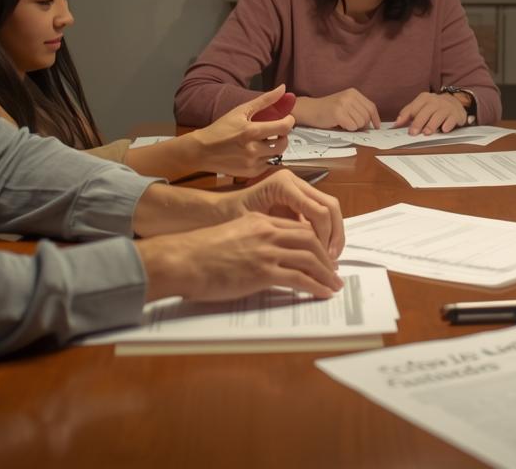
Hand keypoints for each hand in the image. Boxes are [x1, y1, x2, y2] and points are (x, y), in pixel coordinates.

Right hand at [136, 213, 342, 301]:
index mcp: (260, 222)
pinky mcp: (263, 272)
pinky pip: (300, 278)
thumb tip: (265, 257)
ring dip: (326, 274)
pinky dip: (316, 286)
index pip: (298, 228)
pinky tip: (322, 293)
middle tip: (333, 271)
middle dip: (327, 257)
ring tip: (334, 285)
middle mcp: (267, 233)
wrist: (181, 260)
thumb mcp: (231, 236)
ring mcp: (266, 252)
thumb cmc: (198, 253)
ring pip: (310, 259)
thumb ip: (252, 240)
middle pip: (310, 240)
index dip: (316, 242)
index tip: (322, 255)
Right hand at [186, 87, 294, 173]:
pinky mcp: (250, 173)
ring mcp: (252, 163)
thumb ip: (264, 100)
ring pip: (277, 155)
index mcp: (252, 131)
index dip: (289, 121)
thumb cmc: (220, 128)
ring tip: (266, 141)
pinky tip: (257, 152)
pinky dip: (267, 158)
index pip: (284, 127)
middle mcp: (253, 149)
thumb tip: (283, 88)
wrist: (201, 151)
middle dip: (283, 136)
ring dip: (275, 147)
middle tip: (276, 131)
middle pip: (284, 144)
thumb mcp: (240, 110)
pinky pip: (268, 165)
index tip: (287, 119)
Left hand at [230, 168, 344, 258]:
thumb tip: (309, 255)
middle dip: (335, 235)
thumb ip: (282, 236)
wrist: (215, 213)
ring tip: (329, 258)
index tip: (322, 259)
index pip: (318, 211)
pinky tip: (321, 251)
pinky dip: (325, 233)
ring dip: (333, 234)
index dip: (325, 237)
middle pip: (330, 206)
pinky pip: (320, 214)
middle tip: (331, 259)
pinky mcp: (299, 198)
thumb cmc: (228, 221)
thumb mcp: (253, 229)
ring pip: (330, 209)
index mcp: (283, 184)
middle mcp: (294, 182)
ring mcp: (298, 188)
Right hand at [293, 88, 381, 130]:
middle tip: (351, 124)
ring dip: (353, 127)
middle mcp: (350, 96)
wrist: (309, 109)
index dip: (375, 118)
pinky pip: (352, 126)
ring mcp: (343, 104)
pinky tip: (340, 124)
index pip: (371, 107)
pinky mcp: (338, 113)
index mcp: (353, 92)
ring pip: (360, 123)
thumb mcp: (346, 104)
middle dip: (361, 125)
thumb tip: (373, 124)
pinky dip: (347, 129)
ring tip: (344, 123)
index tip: (376, 127)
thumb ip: (358, 110)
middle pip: (366, 116)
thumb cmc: (328, 110)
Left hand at [394, 91, 467, 134]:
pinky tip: (444, 129)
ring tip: (426, 133)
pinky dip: (447, 124)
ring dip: (432, 125)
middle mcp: (435, 101)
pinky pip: (451, 119)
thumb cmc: (434, 108)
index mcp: (424, 98)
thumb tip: (396, 124)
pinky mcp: (456, 114)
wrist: (455, 103)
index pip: (414, 107)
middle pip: (425, 111)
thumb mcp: (421, 107)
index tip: (399, 126)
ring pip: (438, 115)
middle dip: (418, 122)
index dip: (406, 116)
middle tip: (413, 133)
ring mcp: (446, 107)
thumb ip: (408, 114)